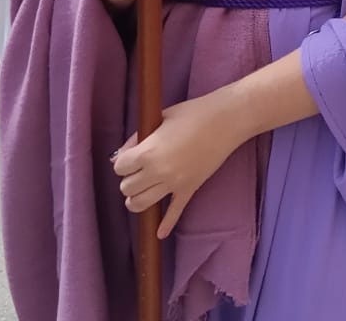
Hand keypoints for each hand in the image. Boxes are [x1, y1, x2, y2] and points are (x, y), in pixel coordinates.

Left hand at [114, 90, 243, 237]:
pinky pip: (174, 212)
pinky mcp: (189, 189)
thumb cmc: (193, 113)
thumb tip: (123, 154)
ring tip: (142, 189)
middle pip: (127, 188)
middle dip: (130, 178)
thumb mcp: (160, 118)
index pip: (119, 168)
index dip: (123, 161)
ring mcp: (174, 184)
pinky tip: (159, 233)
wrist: (226, 120)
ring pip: (141, 204)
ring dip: (137, 198)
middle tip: (139, 169)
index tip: (131, 155)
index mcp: (148, 152)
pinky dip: (166, 225)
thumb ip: (138, 138)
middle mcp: (158, 172)